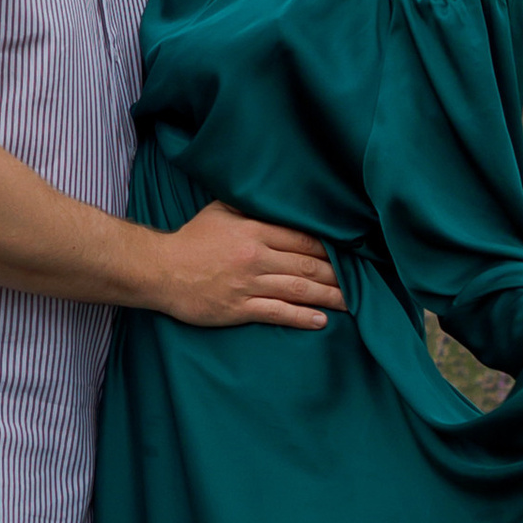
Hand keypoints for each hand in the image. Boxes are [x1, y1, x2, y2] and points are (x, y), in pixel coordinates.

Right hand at [149, 201, 345, 329]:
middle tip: (362, 281)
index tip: (351, 253)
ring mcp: (247, 284)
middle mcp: (255, 257)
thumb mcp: (220, 211)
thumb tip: (277, 202)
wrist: (160, 270)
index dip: (331, 248)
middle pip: (307, 266)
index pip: (303, 239)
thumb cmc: (191, 239)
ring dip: (329, 296)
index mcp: (253, 230)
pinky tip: (321, 321)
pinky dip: (302, 318)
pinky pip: (278, 313)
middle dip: (338, 274)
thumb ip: (250, 208)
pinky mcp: (238, 308)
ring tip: (352, 302)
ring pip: (298, 290)